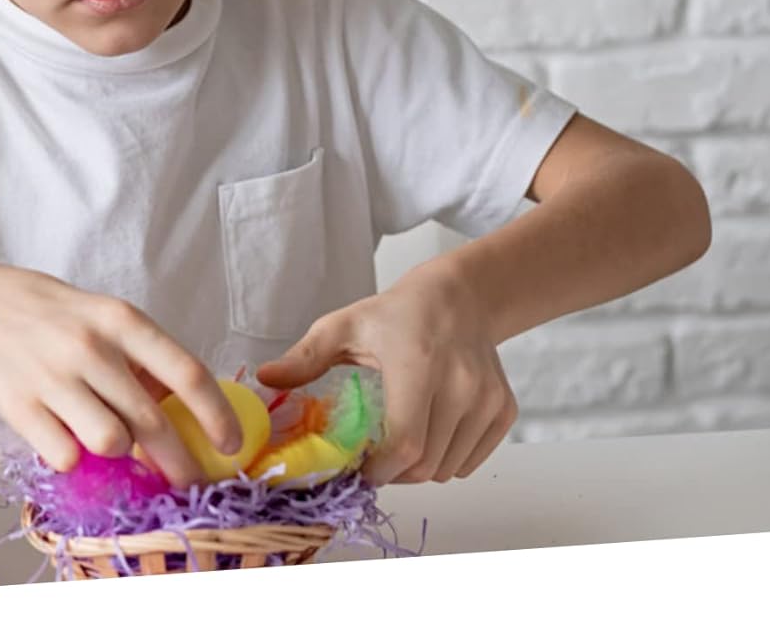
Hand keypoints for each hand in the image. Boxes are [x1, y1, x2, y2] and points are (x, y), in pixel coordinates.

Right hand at [0, 260, 241, 487]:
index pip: (185, 372)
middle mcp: (91, 348)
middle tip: (190, 481)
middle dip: (180, 463)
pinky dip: (73, 457)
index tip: (232, 444)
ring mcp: (54, 379)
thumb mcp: (102, 316)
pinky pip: (67, 457)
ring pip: (112, 443)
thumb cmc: (50, 313)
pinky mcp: (21, 408)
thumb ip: (139, 359)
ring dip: (118, 451)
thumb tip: (183, 415)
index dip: (216, 414)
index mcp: (119, 319)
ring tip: (106, 436)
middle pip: (153, 422)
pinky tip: (65, 436)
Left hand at [256, 259, 514, 485]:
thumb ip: (306, 357)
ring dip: (420, 468)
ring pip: (448, 469)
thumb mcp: (345, 326)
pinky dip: (447, 461)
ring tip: (401, 439)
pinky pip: (470, 462)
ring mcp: (487, 399)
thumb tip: (265, 378)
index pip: (405, 442)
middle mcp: (460, 384)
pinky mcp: (504, 409)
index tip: (359, 469)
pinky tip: (430, 432)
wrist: (459, 297)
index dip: (380, 468)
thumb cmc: (397, 313)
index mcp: (418, 363)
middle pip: (425, 464)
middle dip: (394, 472)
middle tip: (374, 456)